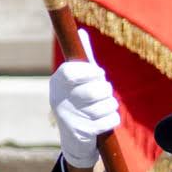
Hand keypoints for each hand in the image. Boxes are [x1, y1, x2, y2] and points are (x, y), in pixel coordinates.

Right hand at [48, 38, 119, 170]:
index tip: (99, 74)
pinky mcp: (82, 133)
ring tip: (106, 107)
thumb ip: (83, 59)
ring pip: (104, 105)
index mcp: (58, 83)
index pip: (72, 71)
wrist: (74, 139)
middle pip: (94, 90)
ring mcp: (70, 117)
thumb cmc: (78, 102)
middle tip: (104, 93)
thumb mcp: (77, 81)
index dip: (90, 71)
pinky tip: (107, 120)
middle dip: (106, 90)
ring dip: (111, 105)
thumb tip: (82, 32)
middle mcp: (59, 100)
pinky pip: (109, 120)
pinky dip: (113, 119)